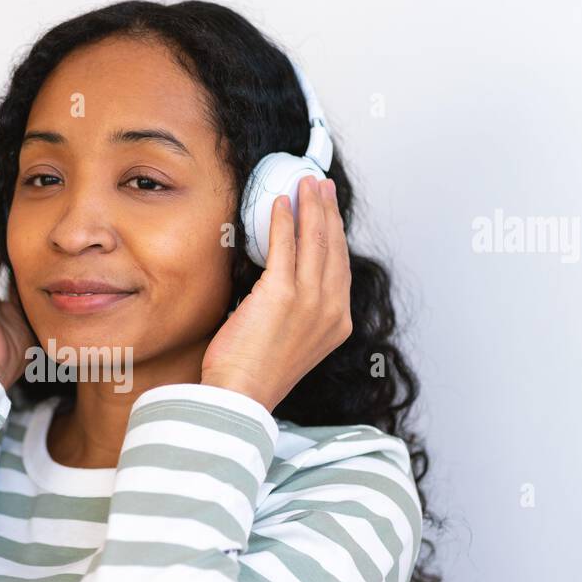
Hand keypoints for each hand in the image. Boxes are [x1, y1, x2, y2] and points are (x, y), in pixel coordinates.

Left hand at [200, 175, 351, 411]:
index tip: (328, 210)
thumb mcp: (290, 342)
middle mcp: (331, 310)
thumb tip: (282, 283)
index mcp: (337, 324)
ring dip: (310, 206)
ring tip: (304, 184)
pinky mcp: (282, 294)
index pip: (340, 267)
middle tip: (320, 186)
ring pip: (315, 241)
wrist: (241, 397)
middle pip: (333, 247)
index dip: (335, 234)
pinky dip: (283, 220)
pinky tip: (280, 203)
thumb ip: (298, 313)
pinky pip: (285, 246)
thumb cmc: (254, 376)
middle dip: (327, 211)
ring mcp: (310, 301)